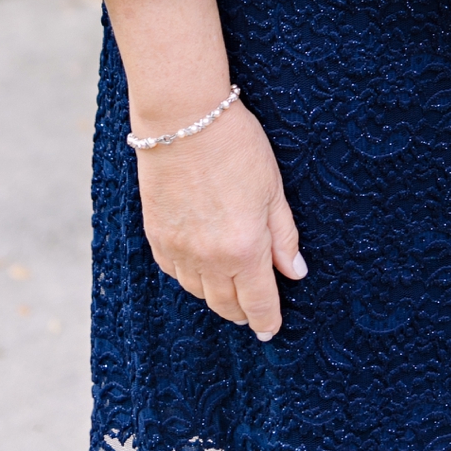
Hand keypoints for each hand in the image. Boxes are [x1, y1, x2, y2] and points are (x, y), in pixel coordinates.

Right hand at [134, 99, 305, 339]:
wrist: (184, 119)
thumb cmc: (236, 146)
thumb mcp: (272, 189)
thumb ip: (283, 236)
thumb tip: (295, 272)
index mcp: (243, 249)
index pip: (257, 302)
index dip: (266, 320)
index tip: (271, 330)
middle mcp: (208, 259)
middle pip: (225, 305)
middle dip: (242, 312)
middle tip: (254, 312)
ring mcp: (178, 250)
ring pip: (198, 292)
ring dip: (217, 295)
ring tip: (231, 288)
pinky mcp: (155, 237)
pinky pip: (174, 272)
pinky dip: (190, 277)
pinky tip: (201, 266)